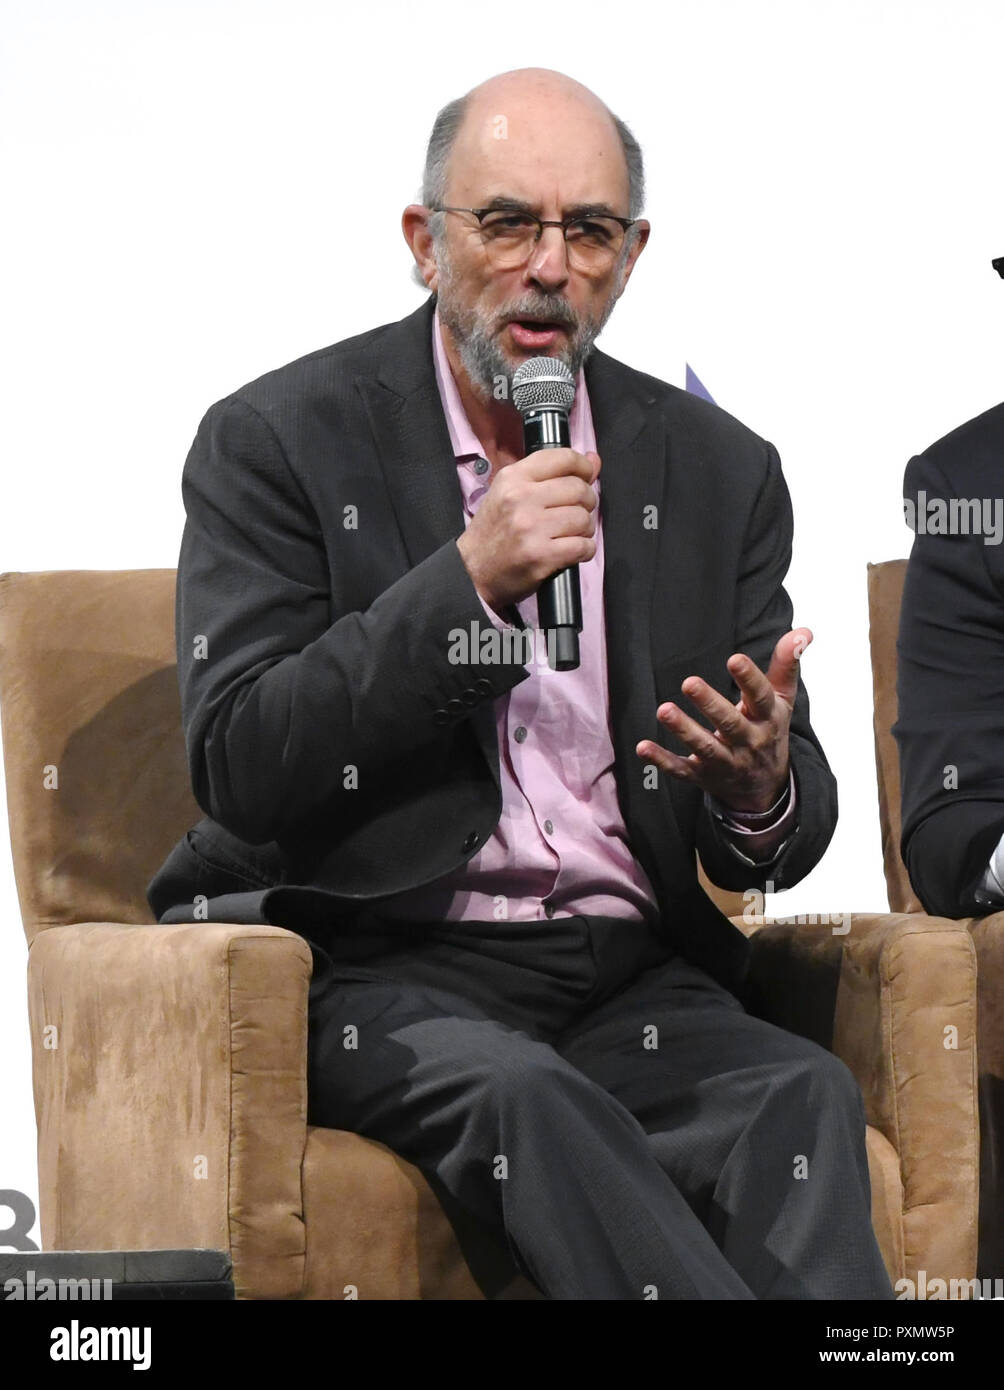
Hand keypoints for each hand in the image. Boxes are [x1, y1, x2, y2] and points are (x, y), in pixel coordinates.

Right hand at [456, 448, 600, 611]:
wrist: (472, 571)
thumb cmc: (493, 532)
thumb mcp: (510, 493)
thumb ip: (550, 475)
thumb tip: (593, 461)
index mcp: (513, 478)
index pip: (564, 459)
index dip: (584, 467)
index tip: (586, 477)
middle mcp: (522, 498)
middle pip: (579, 490)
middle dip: (586, 503)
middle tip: (576, 512)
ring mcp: (532, 528)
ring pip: (584, 519)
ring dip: (585, 529)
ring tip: (570, 534)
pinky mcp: (541, 555)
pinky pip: (583, 546)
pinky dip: (585, 550)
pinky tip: (572, 551)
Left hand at [635, 628, 811, 812]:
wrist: (765, 786)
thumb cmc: (768, 730)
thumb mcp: (782, 699)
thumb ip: (787, 664)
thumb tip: (803, 631)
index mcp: (767, 718)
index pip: (760, 697)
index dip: (749, 679)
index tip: (735, 659)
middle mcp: (748, 742)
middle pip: (730, 724)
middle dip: (710, 705)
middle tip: (689, 683)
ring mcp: (725, 761)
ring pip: (705, 747)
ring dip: (684, 730)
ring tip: (664, 710)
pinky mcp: (703, 775)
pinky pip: (681, 769)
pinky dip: (662, 761)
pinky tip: (643, 747)